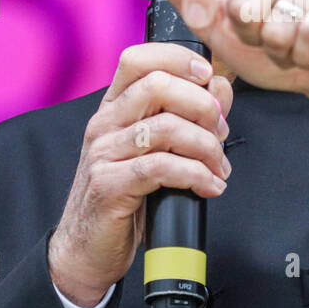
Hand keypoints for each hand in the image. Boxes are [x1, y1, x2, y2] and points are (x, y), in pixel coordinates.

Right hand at [48, 43, 232, 306]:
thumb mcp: (157, 150)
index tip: (209, 75)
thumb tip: (220, 86)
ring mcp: (103, 154)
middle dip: (201, 104)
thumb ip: (188, 115)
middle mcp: (104, 124)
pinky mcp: (108, 186)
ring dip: (206, 146)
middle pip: (156, 85)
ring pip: (164, 128)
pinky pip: (160, 168)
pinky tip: (210, 186)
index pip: (137, 59)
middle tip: (221, 130)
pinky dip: (195, 175)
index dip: (178, 58)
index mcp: (114, 108)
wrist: (87, 249)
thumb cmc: (126, 196)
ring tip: (219, 167)